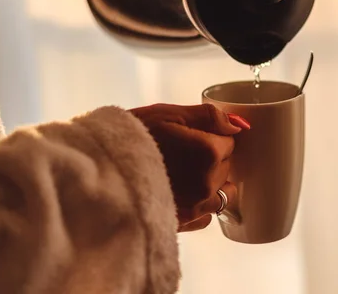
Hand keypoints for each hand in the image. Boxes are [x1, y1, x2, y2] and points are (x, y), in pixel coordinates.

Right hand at [130, 104, 249, 231]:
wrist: (97, 167)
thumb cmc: (131, 136)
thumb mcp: (169, 114)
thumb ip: (209, 116)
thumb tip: (240, 125)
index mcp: (208, 151)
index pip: (229, 142)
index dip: (211, 137)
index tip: (191, 137)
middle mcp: (208, 181)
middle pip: (226, 167)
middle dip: (212, 160)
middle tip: (181, 154)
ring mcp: (197, 205)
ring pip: (222, 192)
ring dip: (210, 183)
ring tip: (183, 174)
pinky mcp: (184, 223)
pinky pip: (207, 215)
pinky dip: (200, 205)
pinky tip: (181, 194)